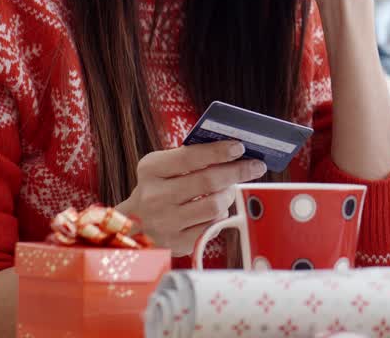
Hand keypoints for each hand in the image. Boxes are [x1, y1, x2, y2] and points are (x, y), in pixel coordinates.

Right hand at [116, 140, 267, 256]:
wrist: (134, 225)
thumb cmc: (158, 189)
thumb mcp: (163, 168)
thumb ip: (191, 157)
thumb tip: (232, 150)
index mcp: (151, 170)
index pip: (190, 157)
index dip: (218, 151)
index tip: (239, 147)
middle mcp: (154, 196)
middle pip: (208, 181)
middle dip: (237, 171)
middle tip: (254, 166)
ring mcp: (165, 222)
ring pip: (214, 206)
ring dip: (228, 195)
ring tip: (229, 189)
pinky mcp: (177, 243)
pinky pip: (212, 226)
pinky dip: (220, 215)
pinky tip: (217, 209)